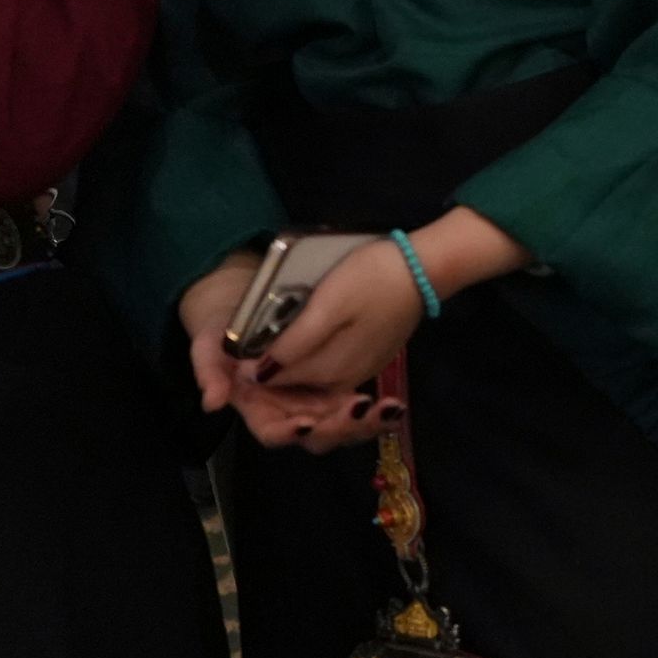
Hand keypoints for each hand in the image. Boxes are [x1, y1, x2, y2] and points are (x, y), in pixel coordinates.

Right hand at [180, 243, 413, 452]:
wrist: (246, 308)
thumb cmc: (222, 331)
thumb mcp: (208, 344)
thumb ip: (208, 371)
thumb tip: (212, 403)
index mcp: (258, 408)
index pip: (273, 432)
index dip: (289, 432)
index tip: (307, 424)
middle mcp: (289, 412)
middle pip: (318, 436)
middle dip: (341, 428)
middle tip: (361, 409)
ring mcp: (315, 401)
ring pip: (342, 426)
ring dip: (366, 423)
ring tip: (389, 409)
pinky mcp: (335, 386)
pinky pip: (357, 407)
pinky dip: (375, 409)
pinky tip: (395, 404)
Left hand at [249, 236, 426, 404]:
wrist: (422, 269)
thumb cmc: (371, 278)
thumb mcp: (327, 306)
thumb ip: (294, 345)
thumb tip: (257, 374)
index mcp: (328, 372)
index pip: (272, 381)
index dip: (249, 366)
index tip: (235, 346)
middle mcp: (342, 382)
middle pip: (292, 388)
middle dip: (269, 375)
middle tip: (251, 345)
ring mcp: (359, 373)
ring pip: (311, 382)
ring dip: (290, 370)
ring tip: (274, 339)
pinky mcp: (369, 360)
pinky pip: (330, 373)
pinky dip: (311, 364)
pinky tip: (304, 340)